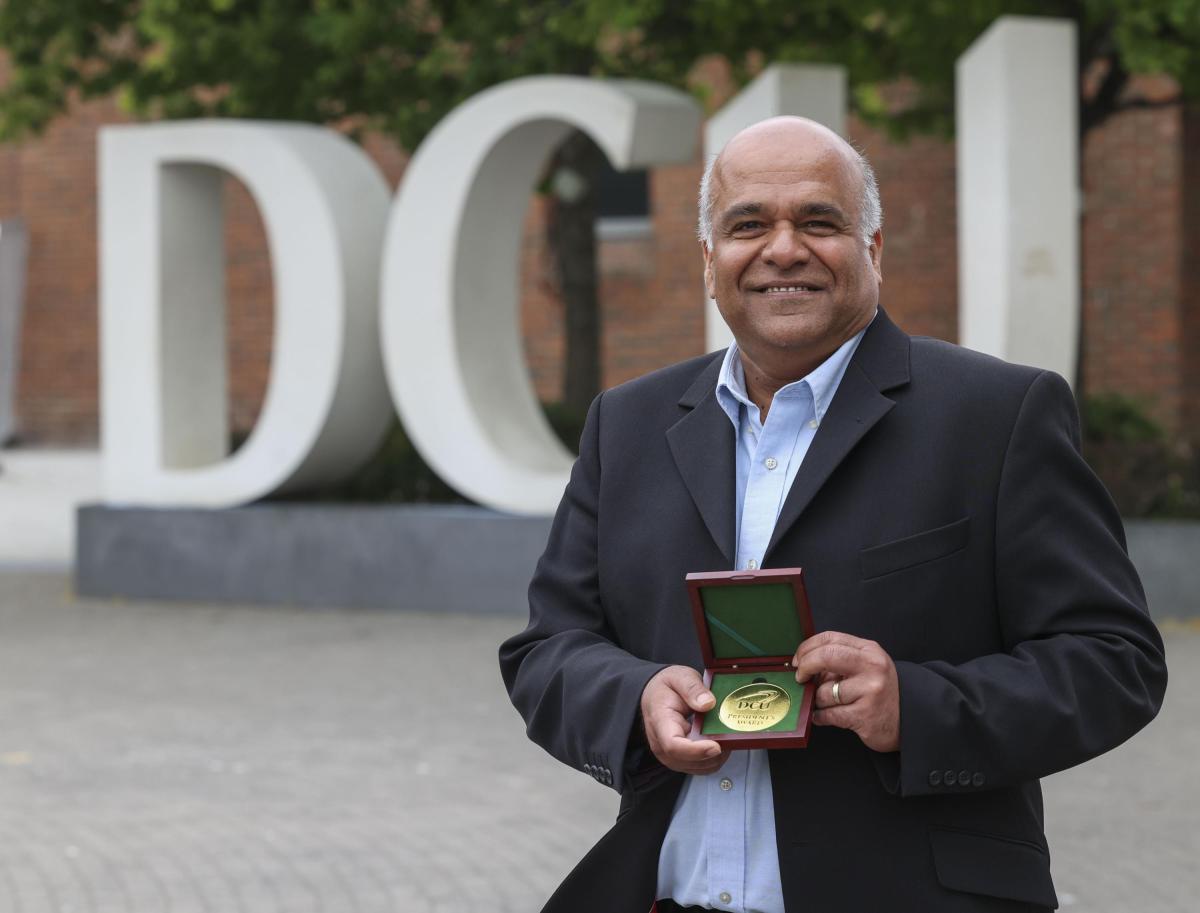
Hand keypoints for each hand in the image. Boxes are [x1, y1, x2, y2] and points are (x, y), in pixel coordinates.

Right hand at [640, 665, 730, 773]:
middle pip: (689, 760)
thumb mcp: (679, 677)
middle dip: (714, 753)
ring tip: (724, 737)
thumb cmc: (665, 687)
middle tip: (729, 735)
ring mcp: (669, 754)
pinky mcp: (678, 759)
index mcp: (660, 721)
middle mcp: (661, 743)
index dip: (697, 750)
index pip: (674, 745)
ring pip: (698, 767)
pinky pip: (700, 767)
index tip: (716, 746)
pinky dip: (713, 759)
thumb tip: (708, 703)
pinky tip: (718, 742)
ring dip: (716, 757)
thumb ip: (692, 688)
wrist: (654, 695)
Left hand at [792, 631, 899, 751]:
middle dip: (806, 666)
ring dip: (818, 700)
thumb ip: (838, 661)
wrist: (907, 720)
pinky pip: (828, 714)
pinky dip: (821, 716)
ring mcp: (870, 690)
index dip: (807, 647)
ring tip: (829, 703)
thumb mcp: (865, 667)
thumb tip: (803, 664)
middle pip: (825, 656)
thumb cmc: (879, 692)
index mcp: (869, 650)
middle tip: (800, 677)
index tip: (798, 659)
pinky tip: (826, 716)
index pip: (830, 638)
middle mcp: (872, 667)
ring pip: (824, 691)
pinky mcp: (865, 715)